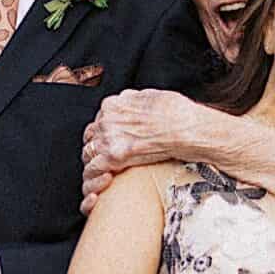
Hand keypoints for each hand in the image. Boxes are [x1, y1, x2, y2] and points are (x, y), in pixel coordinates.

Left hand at [81, 89, 205, 213]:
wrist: (186, 129)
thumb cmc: (176, 113)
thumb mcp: (151, 95)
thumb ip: (134, 100)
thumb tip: (130, 100)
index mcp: (113, 104)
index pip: (98, 119)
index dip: (103, 130)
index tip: (110, 138)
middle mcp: (106, 120)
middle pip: (90, 136)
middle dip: (97, 145)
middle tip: (106, 155)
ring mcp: (109, 139)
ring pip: (88, 153)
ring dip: (95, 161)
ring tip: (104, 169)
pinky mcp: (114, 157)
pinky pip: (94, 168)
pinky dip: (96, 174)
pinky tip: (104, 178)